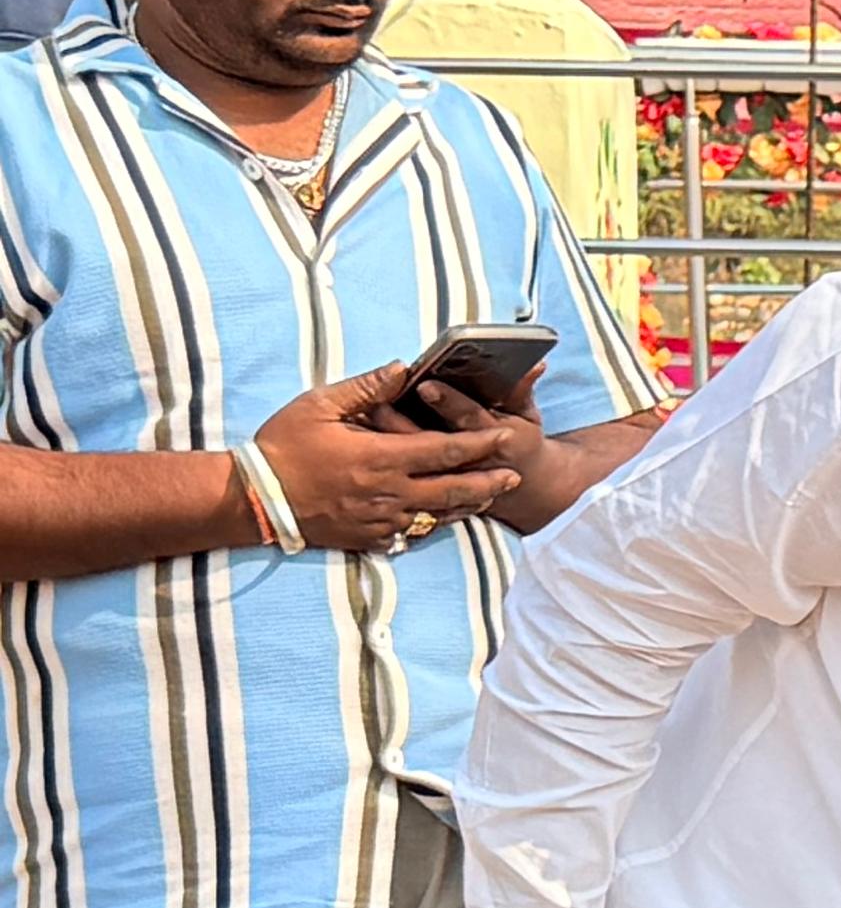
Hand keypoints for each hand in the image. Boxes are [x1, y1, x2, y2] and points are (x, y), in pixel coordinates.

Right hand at [251, 363, 525, 554]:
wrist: (256, 498)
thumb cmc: (284, 446)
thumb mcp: (319, 406)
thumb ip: (366, 389)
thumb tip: (403, 369)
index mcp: (381, 458)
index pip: (445, 449)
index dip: (480, 443)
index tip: (505, 435)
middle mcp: (391, 493)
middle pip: (456, 489)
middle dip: (490, 481)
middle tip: (517, 475)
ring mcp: (384, 520)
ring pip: (441, 514)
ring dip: (470, 504)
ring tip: (492, 494)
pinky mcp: (373, 539)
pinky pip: (416, 532)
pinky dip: (437, 522)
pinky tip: (449, 515)